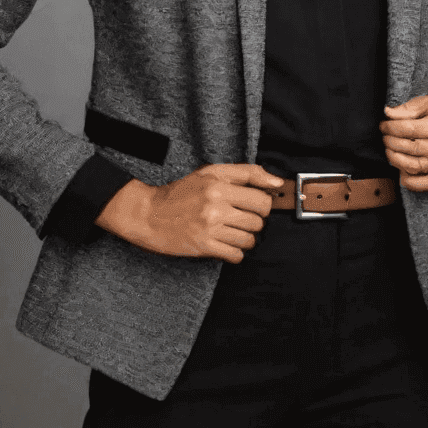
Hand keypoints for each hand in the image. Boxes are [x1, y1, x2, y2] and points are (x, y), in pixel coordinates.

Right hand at [97, 164, 283, 263]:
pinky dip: (235, 252)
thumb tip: (278, 183)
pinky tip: (225, 243)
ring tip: (232, 231)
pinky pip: (236, 255)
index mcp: (219, 185)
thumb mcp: (211, 172)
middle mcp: (216, 206)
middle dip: (254, 221)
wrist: (149, 214)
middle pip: (258, 221)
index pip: (262, 200)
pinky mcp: (204, 247)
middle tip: (240, 218)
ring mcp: (210, 228)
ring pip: (249, 239)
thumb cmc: (182, 191)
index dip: (263, 204)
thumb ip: (247, 173)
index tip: (255, 205)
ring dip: (245, 237)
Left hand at [379, 95, 427, 191]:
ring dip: (396, 160)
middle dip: (391, 142)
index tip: (383, 125)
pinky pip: (427, 184)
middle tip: (385, 137)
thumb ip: (409, 108)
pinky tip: (401, 173)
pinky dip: (411, 182)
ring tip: (389, 151)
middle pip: (410, 148)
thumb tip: (388, 114)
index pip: (409, 129)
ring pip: (415, 166)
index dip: (391, 128)